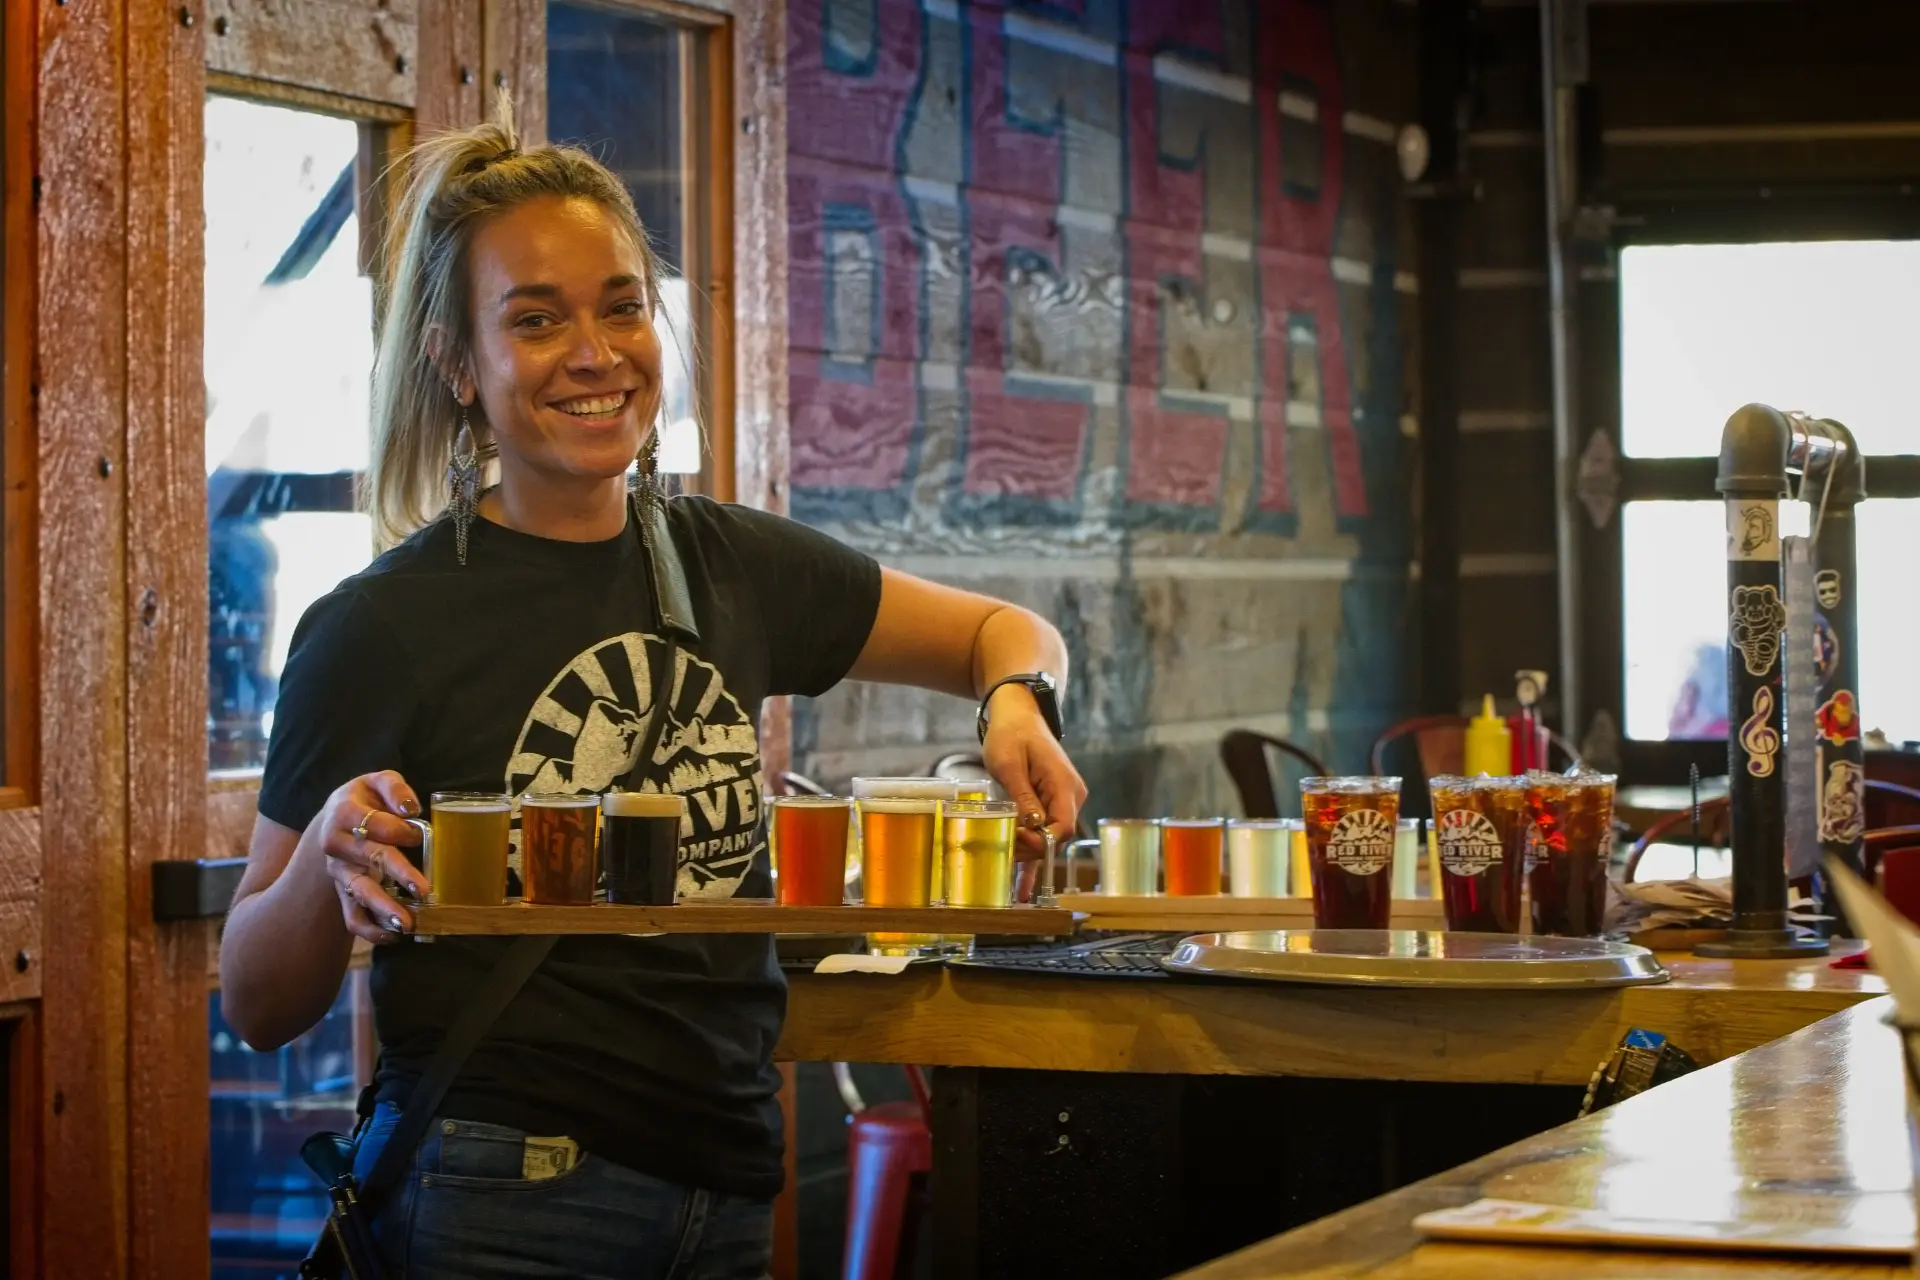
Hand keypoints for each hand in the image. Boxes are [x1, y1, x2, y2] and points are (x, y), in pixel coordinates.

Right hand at [313, 771, 430, 942]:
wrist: (334, 821)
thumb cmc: (366, 800)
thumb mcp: (377, 781)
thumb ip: (394, 788)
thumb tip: (410, 808)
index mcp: (344, 813)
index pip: (374, 823)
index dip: (399, 829)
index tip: (418, 834)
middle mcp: (337, 845)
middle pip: (369, 858)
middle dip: (397, 873)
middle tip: (424, 889)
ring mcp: (339, 872)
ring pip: (358, 892)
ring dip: (382, 909)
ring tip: (407, 925)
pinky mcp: (343, 893)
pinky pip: (351, 916)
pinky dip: (370, 930)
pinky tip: (393, 937)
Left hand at [980, 688, 1086, 858]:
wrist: (1018, 714)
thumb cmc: (1012, 734)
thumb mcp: (1010, 764)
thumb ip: (1023, 796)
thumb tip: (1032, 826)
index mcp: (1064, 785)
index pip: (1063, 827)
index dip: (1041, 841)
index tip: (1017, 839)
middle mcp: (1070, 795)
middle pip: (1056, 836)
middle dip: (1030, 849)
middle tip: (1001, 851)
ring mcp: (1062, 800)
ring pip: (1049, 837)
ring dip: (1028, 853)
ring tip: (1006, 873)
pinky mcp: (1051, 802)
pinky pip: (1045, 832)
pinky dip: (1033, 855)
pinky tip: (1023, 885)